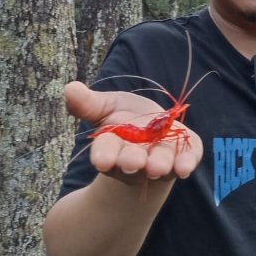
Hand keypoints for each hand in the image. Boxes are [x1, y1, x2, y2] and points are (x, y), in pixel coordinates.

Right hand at [63, 81, 203, 182]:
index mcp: (112, 146)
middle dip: (132, 161)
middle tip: (134, 162)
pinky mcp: (182, 156)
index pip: (105, 151)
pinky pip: (185, 160)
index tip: (102, 160)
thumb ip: (89, 103)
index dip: (104, 155)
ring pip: (159, 164)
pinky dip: (185, 163)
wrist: (154, 132)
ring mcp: (159, 160)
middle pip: (132, 162)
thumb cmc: (125, 119)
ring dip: (159, 164)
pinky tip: (186, 167)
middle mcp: (135, 158)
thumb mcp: (105, 107)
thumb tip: (69, 88)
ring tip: (158, 166)